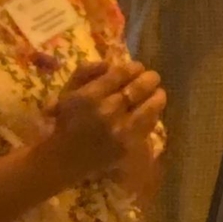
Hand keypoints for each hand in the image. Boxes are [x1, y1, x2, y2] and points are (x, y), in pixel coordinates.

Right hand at [44, 58, 165, 185]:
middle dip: (149, 78)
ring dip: (157, 96)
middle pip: (140, 87)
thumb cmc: (65, 121)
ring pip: (151, 106)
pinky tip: (151, 111)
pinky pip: (149, 125)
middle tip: (152, 77)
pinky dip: (153, 115)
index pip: (122, 72)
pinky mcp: (129, 146)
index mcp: (90, 95)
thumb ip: (86, 71)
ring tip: (157, 92)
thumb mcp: (67, 91)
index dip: (134, 67)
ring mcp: (120, 131)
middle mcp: (107, 111)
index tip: (137, 67)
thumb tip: (110, 62)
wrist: (65, 159)